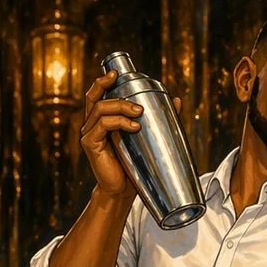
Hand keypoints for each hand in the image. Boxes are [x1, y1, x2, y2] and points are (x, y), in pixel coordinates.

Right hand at [80, 72, 181, 198]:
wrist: (121, 192)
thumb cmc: (132, 167)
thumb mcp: (144, 139)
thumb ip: (158, 119)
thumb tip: (177, 100)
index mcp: (100, 120)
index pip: (97, 95)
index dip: (103, 81)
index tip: (116, 73)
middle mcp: (91, 124)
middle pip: (96, 97)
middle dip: (113, 89)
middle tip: (137, 99)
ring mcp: (89, 134)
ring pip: (101, 108)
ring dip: (121, 106)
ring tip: (139, 112)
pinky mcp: (90, 144)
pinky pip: (103, 125)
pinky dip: (119, 122)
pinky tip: (134, 127)